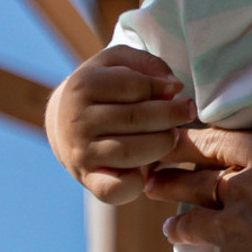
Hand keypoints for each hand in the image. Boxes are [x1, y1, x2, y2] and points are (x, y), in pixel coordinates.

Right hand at [47, 44, 198, 204]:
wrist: (65, 123)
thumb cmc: (104, 88)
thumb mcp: (119, 62)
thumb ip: (148, 64)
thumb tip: (173, 87)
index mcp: (82, 85)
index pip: (134, 86)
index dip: (163, 88)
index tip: (175, 90)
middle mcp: (77, 120)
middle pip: (136, 119)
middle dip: (171, 115)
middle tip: (186, 112)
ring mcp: (81, 153)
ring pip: (131, 152)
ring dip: (161, 144)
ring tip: (171, 135)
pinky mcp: (88, 179)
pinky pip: (115, 190)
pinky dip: (136, 184)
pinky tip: (147, 170)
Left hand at [142, 65, 251, 251]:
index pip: (208, 141)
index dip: (184, 142)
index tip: (166, 141)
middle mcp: (237, 189)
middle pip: (189, 181)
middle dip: (167, 181)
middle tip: (153, 182)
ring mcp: (230, 233)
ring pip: (186, 224)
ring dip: (174, 226)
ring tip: (169, 228)